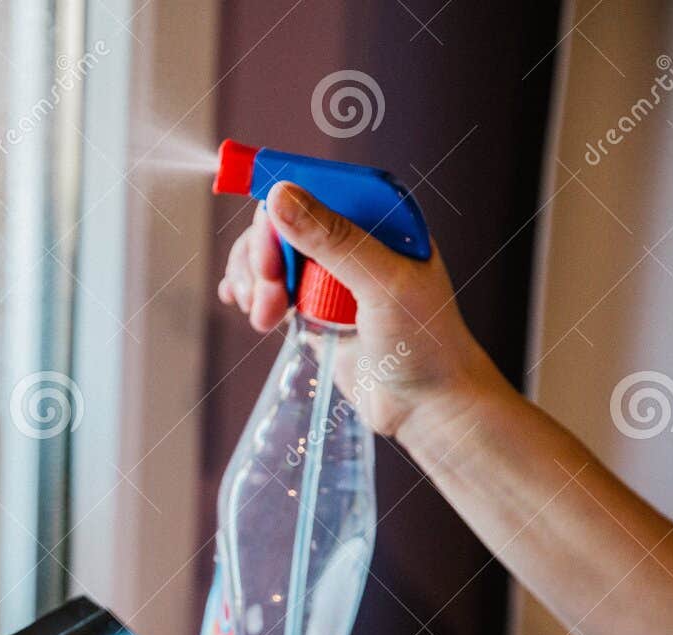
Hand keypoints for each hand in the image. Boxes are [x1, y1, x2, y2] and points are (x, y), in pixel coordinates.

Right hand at [218, 181, 502, 443]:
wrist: (426, 406)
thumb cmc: (425, 343)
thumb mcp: (382, 284)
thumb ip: (333, 240)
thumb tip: (281, 197)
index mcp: (379, 218)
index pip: (314, 190)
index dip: (280, 213)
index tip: (265, 251)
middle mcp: (352, 240)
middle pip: (281, 224)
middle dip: (263, 260)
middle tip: (268, 296)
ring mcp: (329, 276)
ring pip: (268, 257)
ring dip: (256, 284)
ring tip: (267, 317)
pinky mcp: (312, 308)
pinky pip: (269, 287)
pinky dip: (250, 294)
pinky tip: (245, 305)